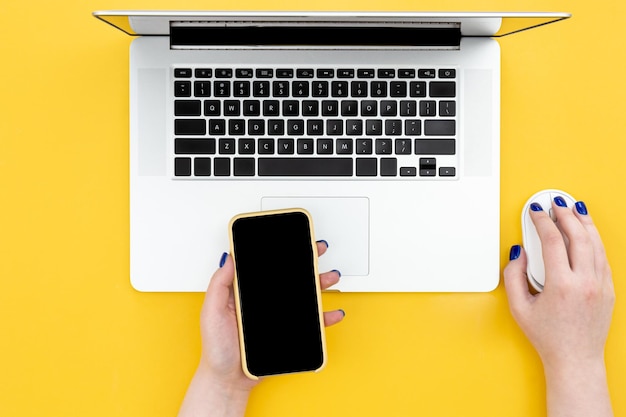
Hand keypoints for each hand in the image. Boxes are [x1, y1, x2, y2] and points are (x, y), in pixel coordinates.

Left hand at [178, 241, 343, 416]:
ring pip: (303, 296)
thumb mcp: (210, 313)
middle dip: (306, 261)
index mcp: (245, 293)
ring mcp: (277, 317)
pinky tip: (332, 312)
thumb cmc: (216, 350)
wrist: (227, 381)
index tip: (291, 238)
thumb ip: (218, 285)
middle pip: (289, 277)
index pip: (265, 267)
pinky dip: (323, 317)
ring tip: (330, 277)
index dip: (279, 251)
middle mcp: (263, 302)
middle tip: (318, 249)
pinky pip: (309, 323)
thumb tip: (230, 258)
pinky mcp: (287, 333)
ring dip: (319, 284)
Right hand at [504, 198, 613, 416]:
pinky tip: (587, 232)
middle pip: (578, 236)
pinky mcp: (609, 290)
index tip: (535, 211)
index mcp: (562, 286)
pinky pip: (602, 257)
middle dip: (565, 215)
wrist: (575, 359)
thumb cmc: (547, 337)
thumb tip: (519, 253)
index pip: (552, 241)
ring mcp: (601, 286)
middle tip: (555, 203)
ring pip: (595, 244)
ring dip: (584, 223)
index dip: (542, 221)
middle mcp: (585, 283)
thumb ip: (513, 276)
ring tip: (575, 208)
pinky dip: (594, 240)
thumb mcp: (518, 308)